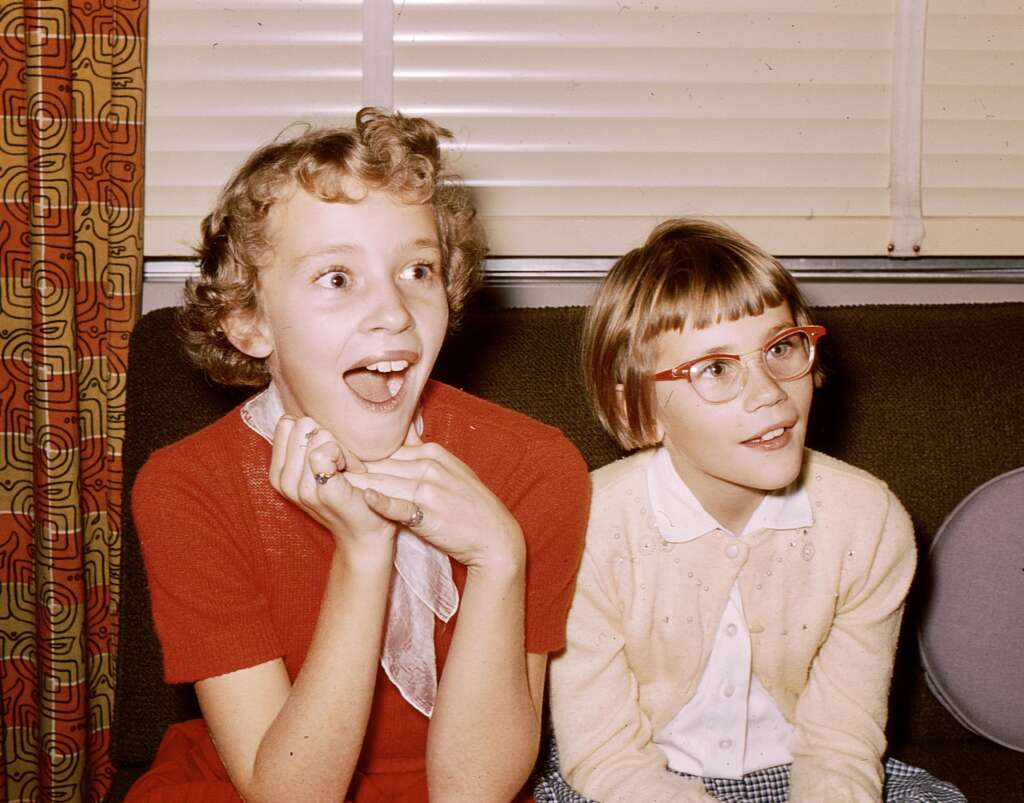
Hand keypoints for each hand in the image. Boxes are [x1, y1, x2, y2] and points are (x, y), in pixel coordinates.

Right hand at [268, 416, 395, 554]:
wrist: (364, 533)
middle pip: (304, 425)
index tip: (330, 453)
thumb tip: (297, 415)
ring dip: (342, 448)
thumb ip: (304, 443)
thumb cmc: (347, 495)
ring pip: (318, 435)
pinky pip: (325, 451)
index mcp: (279, 473)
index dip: (314, 432)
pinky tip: (355, 471)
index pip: (289, 423)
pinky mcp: (324, 492)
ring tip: (349, 470)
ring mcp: (302, 489)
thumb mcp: (316, 467)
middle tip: (343, 462)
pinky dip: (347, 455)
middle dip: (329, 438)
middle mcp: (285, 481)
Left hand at [344, 427, 524, 572]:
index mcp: (432, 453)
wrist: (494, 536)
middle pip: (380, 462)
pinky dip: (382, 502)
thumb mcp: (450, 469)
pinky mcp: (429, 514)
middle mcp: (429, 466)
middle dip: (349, 462)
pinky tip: (363, 498)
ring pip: (383, 481)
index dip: (357, 451)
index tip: (331, 448)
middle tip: (318, 458)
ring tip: (326, 477)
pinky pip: (400, 506)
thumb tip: (401, 434)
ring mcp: (429, 489)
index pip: (387, 448)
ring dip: (355, 480)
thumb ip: (423, 453)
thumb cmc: (471, 505)